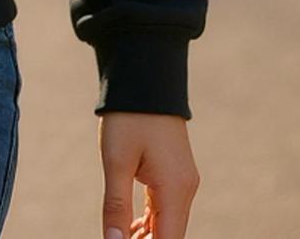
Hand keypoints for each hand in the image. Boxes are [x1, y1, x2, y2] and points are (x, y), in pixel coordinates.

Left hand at [98, 112, 198, 238]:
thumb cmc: (128, 117)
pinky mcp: (175, 172)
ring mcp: (182, 181)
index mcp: (175, 190)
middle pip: (169, 235)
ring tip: (119, 236)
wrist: (145, 76)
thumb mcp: (116, 161)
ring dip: (147, 236)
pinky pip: (165, 207)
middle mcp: (185, 189)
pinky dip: (150, 220)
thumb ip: (116, 206)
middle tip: (115, 238)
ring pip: (167, 223)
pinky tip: (131, 227)